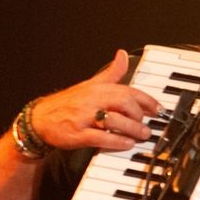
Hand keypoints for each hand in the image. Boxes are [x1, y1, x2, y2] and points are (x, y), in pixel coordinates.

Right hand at [28, 50, 160, 151]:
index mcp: (98, 88)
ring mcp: (84, 117)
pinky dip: (117, 141)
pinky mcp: (77, 134)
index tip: (159, 110)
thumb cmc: (68, 103)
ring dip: (133, 129)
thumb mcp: (90, 84)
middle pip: (124, 103)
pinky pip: (101, 137)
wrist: (40, 119)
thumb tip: (122, 55)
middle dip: (140, 115)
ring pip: (115, 120)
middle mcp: (92, 100)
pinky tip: (127, 143)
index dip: (147, 100)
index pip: (128, 91)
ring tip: (142, 135)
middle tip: (147, 125)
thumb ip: (111, 73)